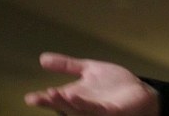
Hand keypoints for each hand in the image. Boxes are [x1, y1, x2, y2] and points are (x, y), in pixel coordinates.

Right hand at [24, 52, 159, 115]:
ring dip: (64, 103)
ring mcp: (96, 111)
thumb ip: (68, 65)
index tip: (29, 97)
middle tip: (36, 98)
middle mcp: (83, 106)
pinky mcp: (111, 111)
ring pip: (77, 109)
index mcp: (76, 96)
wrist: (139, 91)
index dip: (43, 100)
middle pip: (64, 106)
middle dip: (50, 102)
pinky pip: (95, 109)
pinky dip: (83, 104)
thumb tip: (42, 58)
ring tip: (52, 94)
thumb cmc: (114, 84)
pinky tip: (74, 96)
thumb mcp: (89, 70)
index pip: (57, 99)